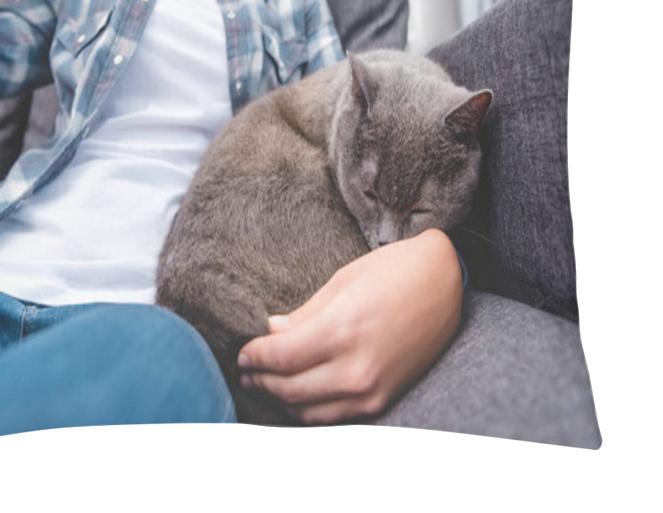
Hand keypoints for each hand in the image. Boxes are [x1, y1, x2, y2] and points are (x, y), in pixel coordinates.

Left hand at [237, 228, 462, 424]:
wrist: (444, 282)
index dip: (255, 357)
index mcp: (341, 329)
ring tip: (265, 383)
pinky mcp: (384, 398)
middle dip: (261, 380)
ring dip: (281, 399)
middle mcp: (356, 366)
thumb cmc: (392, 271)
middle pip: (289, 387)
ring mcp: (372, 388)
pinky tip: (297, 394)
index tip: (242, 353)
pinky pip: (335, 416)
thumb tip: (272, 331)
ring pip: (309, 409)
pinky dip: (309, 409)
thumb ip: (305, 314)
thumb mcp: (342, 281)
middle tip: (246, 371)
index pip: (280, 356)